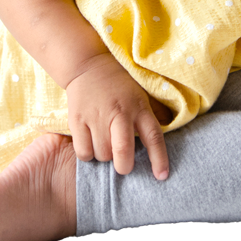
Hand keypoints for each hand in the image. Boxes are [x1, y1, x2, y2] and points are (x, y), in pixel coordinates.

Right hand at [65, 51, 170, 178]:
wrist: (88, 64)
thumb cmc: (118, 85)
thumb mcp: (140, 95)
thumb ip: (148, 117)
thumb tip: (160, 143)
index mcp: (139, 107)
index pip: (154, 136)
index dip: (159, 159)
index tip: (162, 176)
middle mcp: (119, 112)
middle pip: (123, 151)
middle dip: (124, 166)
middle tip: (123, 164)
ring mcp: (97, 115)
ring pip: (102, 155)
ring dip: (105, 156)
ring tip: (105, 143)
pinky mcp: (77, 119)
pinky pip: (83, 152)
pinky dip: (87, 154)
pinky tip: (90, 143)